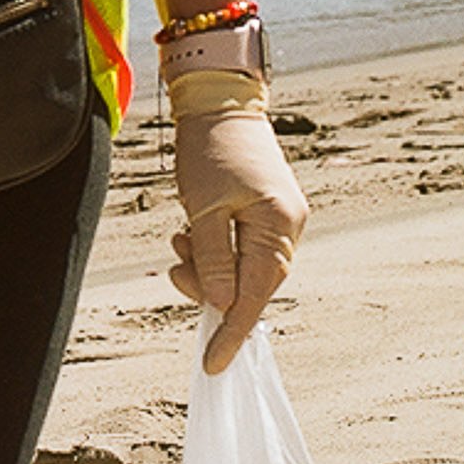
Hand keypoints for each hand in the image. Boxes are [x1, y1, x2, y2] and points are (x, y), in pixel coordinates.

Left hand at [167, 70, 305, 374]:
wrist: (218, 98)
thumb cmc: (208, 148)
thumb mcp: (203, 207)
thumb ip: (213, 259)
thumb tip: (223, 307)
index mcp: (278, 226)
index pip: (256, 294)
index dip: (232, 332)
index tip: (213, 365)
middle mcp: (289, 226)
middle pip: (251, 283)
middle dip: (210, 285)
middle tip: (174, 266)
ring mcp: (282, 218)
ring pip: (244, 266)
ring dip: (209, 264)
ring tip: (180, 238)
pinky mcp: (269, 210)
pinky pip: (244, 246)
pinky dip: (216, 248)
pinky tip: (193, 231)